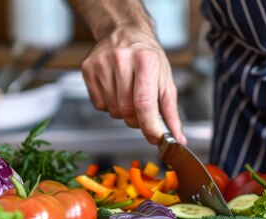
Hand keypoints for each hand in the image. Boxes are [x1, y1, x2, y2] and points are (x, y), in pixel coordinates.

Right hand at [81, 26, 185, 144]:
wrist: (125, 32)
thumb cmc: (148, 58)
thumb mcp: (165, 81)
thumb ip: (171, 113)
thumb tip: (178, 139)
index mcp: (145, 60)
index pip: (144, 104)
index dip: (150, 127)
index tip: (155, 137)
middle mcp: (121, 59)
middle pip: (127, 111)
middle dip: (137, 120)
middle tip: (143, 110)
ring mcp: (102, 64)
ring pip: (113, 111)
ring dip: (123, 112)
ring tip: (129, 94)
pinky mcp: (88, 69)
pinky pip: (99, 105)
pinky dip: (110, 105)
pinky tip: (115, 90)